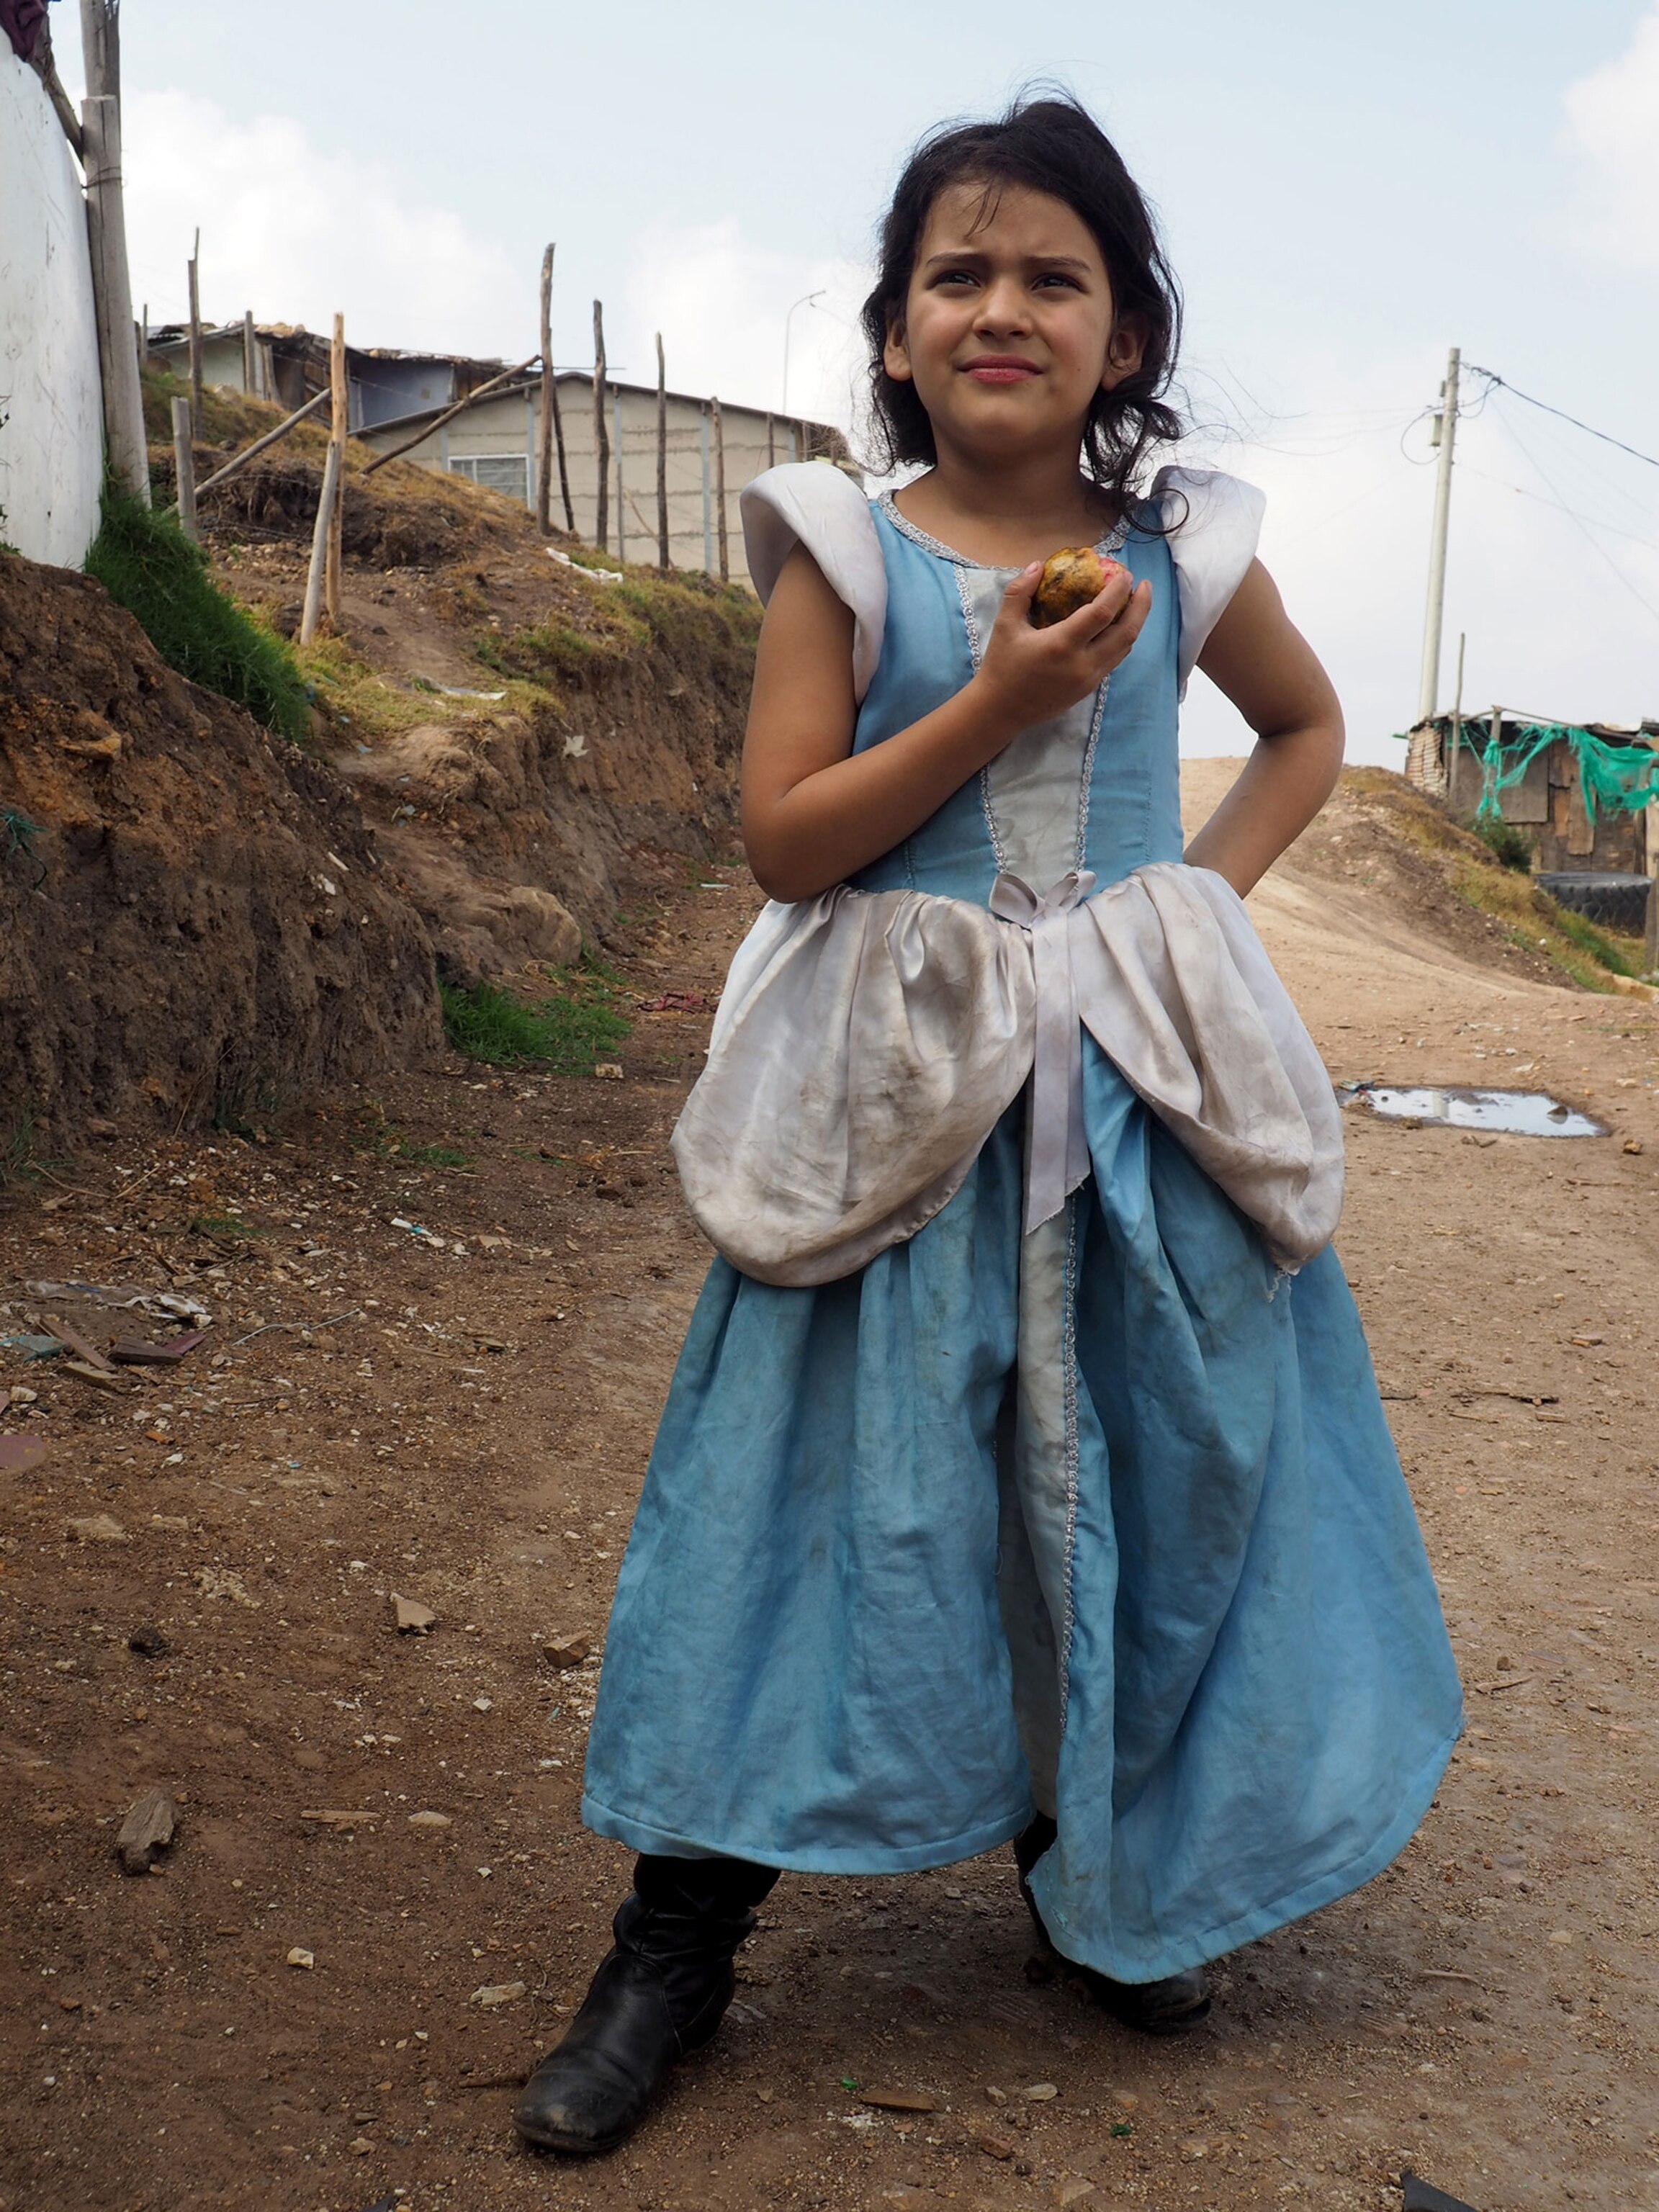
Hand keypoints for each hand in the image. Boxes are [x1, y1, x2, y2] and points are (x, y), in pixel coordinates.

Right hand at [973, 560, 1150, 736]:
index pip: (1102, 612)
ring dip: (1135, 623)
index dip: (1118, 590)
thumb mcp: (1004, 624)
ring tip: (1136, 603)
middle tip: (1145, 585)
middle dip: (1141, 606)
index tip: (1124, 573)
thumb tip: (1038, 565)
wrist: (1000, 710)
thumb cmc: (1001, 666)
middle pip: (1127, 632)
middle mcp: (1081, 664)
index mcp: (1061, 645)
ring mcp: (1088, 679)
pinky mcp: (1088, 689)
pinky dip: (1122, 640)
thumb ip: (1020, 591)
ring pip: (1125, 649)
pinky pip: (1114, 660)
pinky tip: (1119, 626)